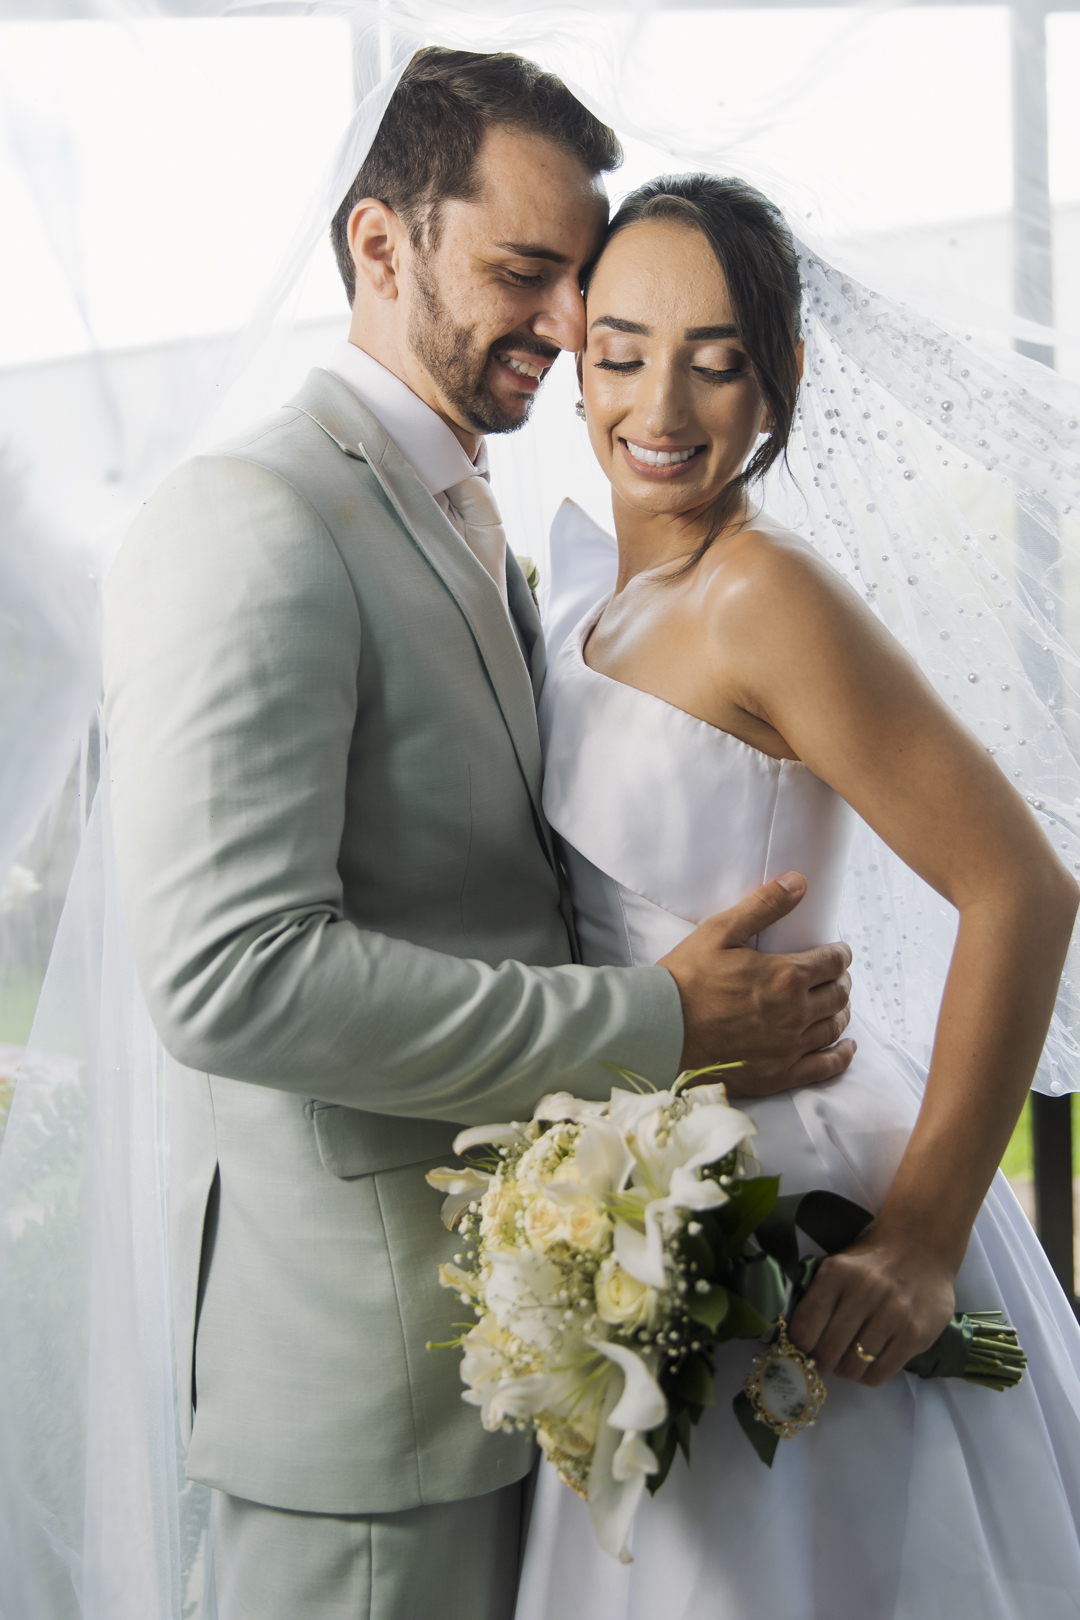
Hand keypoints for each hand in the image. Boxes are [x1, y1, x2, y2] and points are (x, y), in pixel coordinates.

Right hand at [658, 872, 854, 1093]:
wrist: (659, 1030)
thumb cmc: (685, 978)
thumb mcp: (720, 932)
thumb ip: (763, 905)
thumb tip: (799, 882)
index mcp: (785, 977)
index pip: (833, 962)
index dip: (839, 953)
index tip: (837, 952)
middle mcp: (795, 1014)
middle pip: (838, 994)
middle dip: (841, 980)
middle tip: (834, 975)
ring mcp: (788, 1048)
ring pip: (834, 1027)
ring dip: (841, 1011)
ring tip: (836, 1003)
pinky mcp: (778, 1074)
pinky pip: (824, 1067)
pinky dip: (841, 1055)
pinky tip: (845, 1047)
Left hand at [788, 1227, 955, 1385]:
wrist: (923, 1247)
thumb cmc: (872, 1262)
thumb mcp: (839, 1266)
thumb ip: (817, 1297)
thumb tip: (796, 1341)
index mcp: (837, 1272)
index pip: (805, 1327)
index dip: (798, 1347)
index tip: (800, 1352)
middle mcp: (864, 1291)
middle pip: (827, 1352)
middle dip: (820, 1363)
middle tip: (822, 1363)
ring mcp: (893, 1314)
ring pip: (853, 1367)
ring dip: (845, 1370)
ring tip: (847, 1360)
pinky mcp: (915, 1335)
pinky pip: (879, 1374)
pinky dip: (867, 1376)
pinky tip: (868, 1363)